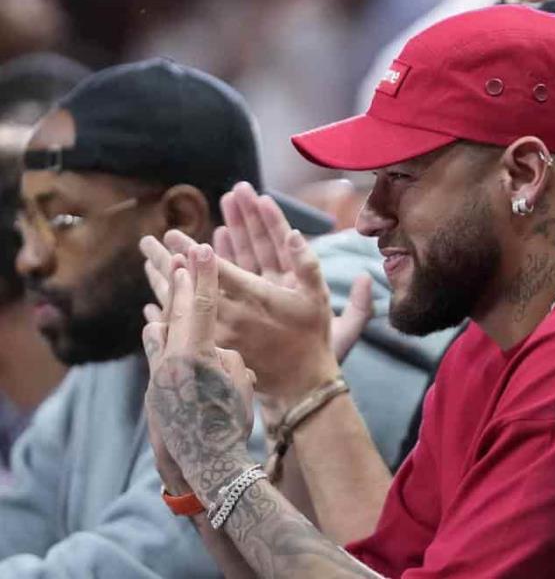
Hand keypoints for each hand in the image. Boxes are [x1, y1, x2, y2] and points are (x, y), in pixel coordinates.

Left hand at [140, 183, 368, 404]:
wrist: (303, 386)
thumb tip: (295, 233)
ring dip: (162, 286)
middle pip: (188, 288)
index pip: (215, 271)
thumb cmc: (312, 338)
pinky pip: (181, 337)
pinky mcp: (213, 357)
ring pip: (180, 311)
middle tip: (146, 242)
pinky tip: (151, 306)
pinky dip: (165, 318)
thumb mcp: (317, 298)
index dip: (193, 252)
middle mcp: (231, 319)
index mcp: (254, 300)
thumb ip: (307, 264)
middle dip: (166, 262)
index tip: (172, 235)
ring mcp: (217, 340)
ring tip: (146, 265)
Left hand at [143, 243, 256, 502]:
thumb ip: (229, 359)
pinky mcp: (154, 389)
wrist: (203, 467)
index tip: (201, 248)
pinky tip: (152, 320)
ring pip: (160, 327)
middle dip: (177, 279)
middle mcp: (173, 360)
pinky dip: (155, 330)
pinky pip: (154, 350)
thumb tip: (217, 350)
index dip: (203, 275)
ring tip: (161, 274)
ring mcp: (159, 374)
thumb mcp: (241, 387)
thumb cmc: (231, 428)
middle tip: (176, 252)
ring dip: (164, 300)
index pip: (203, 305)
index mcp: (198, 355)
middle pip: (175, 310)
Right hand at [217, 183, 372, 362]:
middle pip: (258, 245)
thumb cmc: (322, 364)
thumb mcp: (345, 333)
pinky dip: (215, 263)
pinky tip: (207, 243)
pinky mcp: (236, 313)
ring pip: (239, 259)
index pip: (283, 244)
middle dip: (245, 217)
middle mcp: (276, 288)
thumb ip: (359, 307)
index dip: (273, 220)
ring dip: (228, 233)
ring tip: (218, 208)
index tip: (262, 197)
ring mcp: (255, 298)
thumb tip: (367, 277)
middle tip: (235, 191)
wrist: (297, 393)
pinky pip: (223, 283)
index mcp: (299, 286)